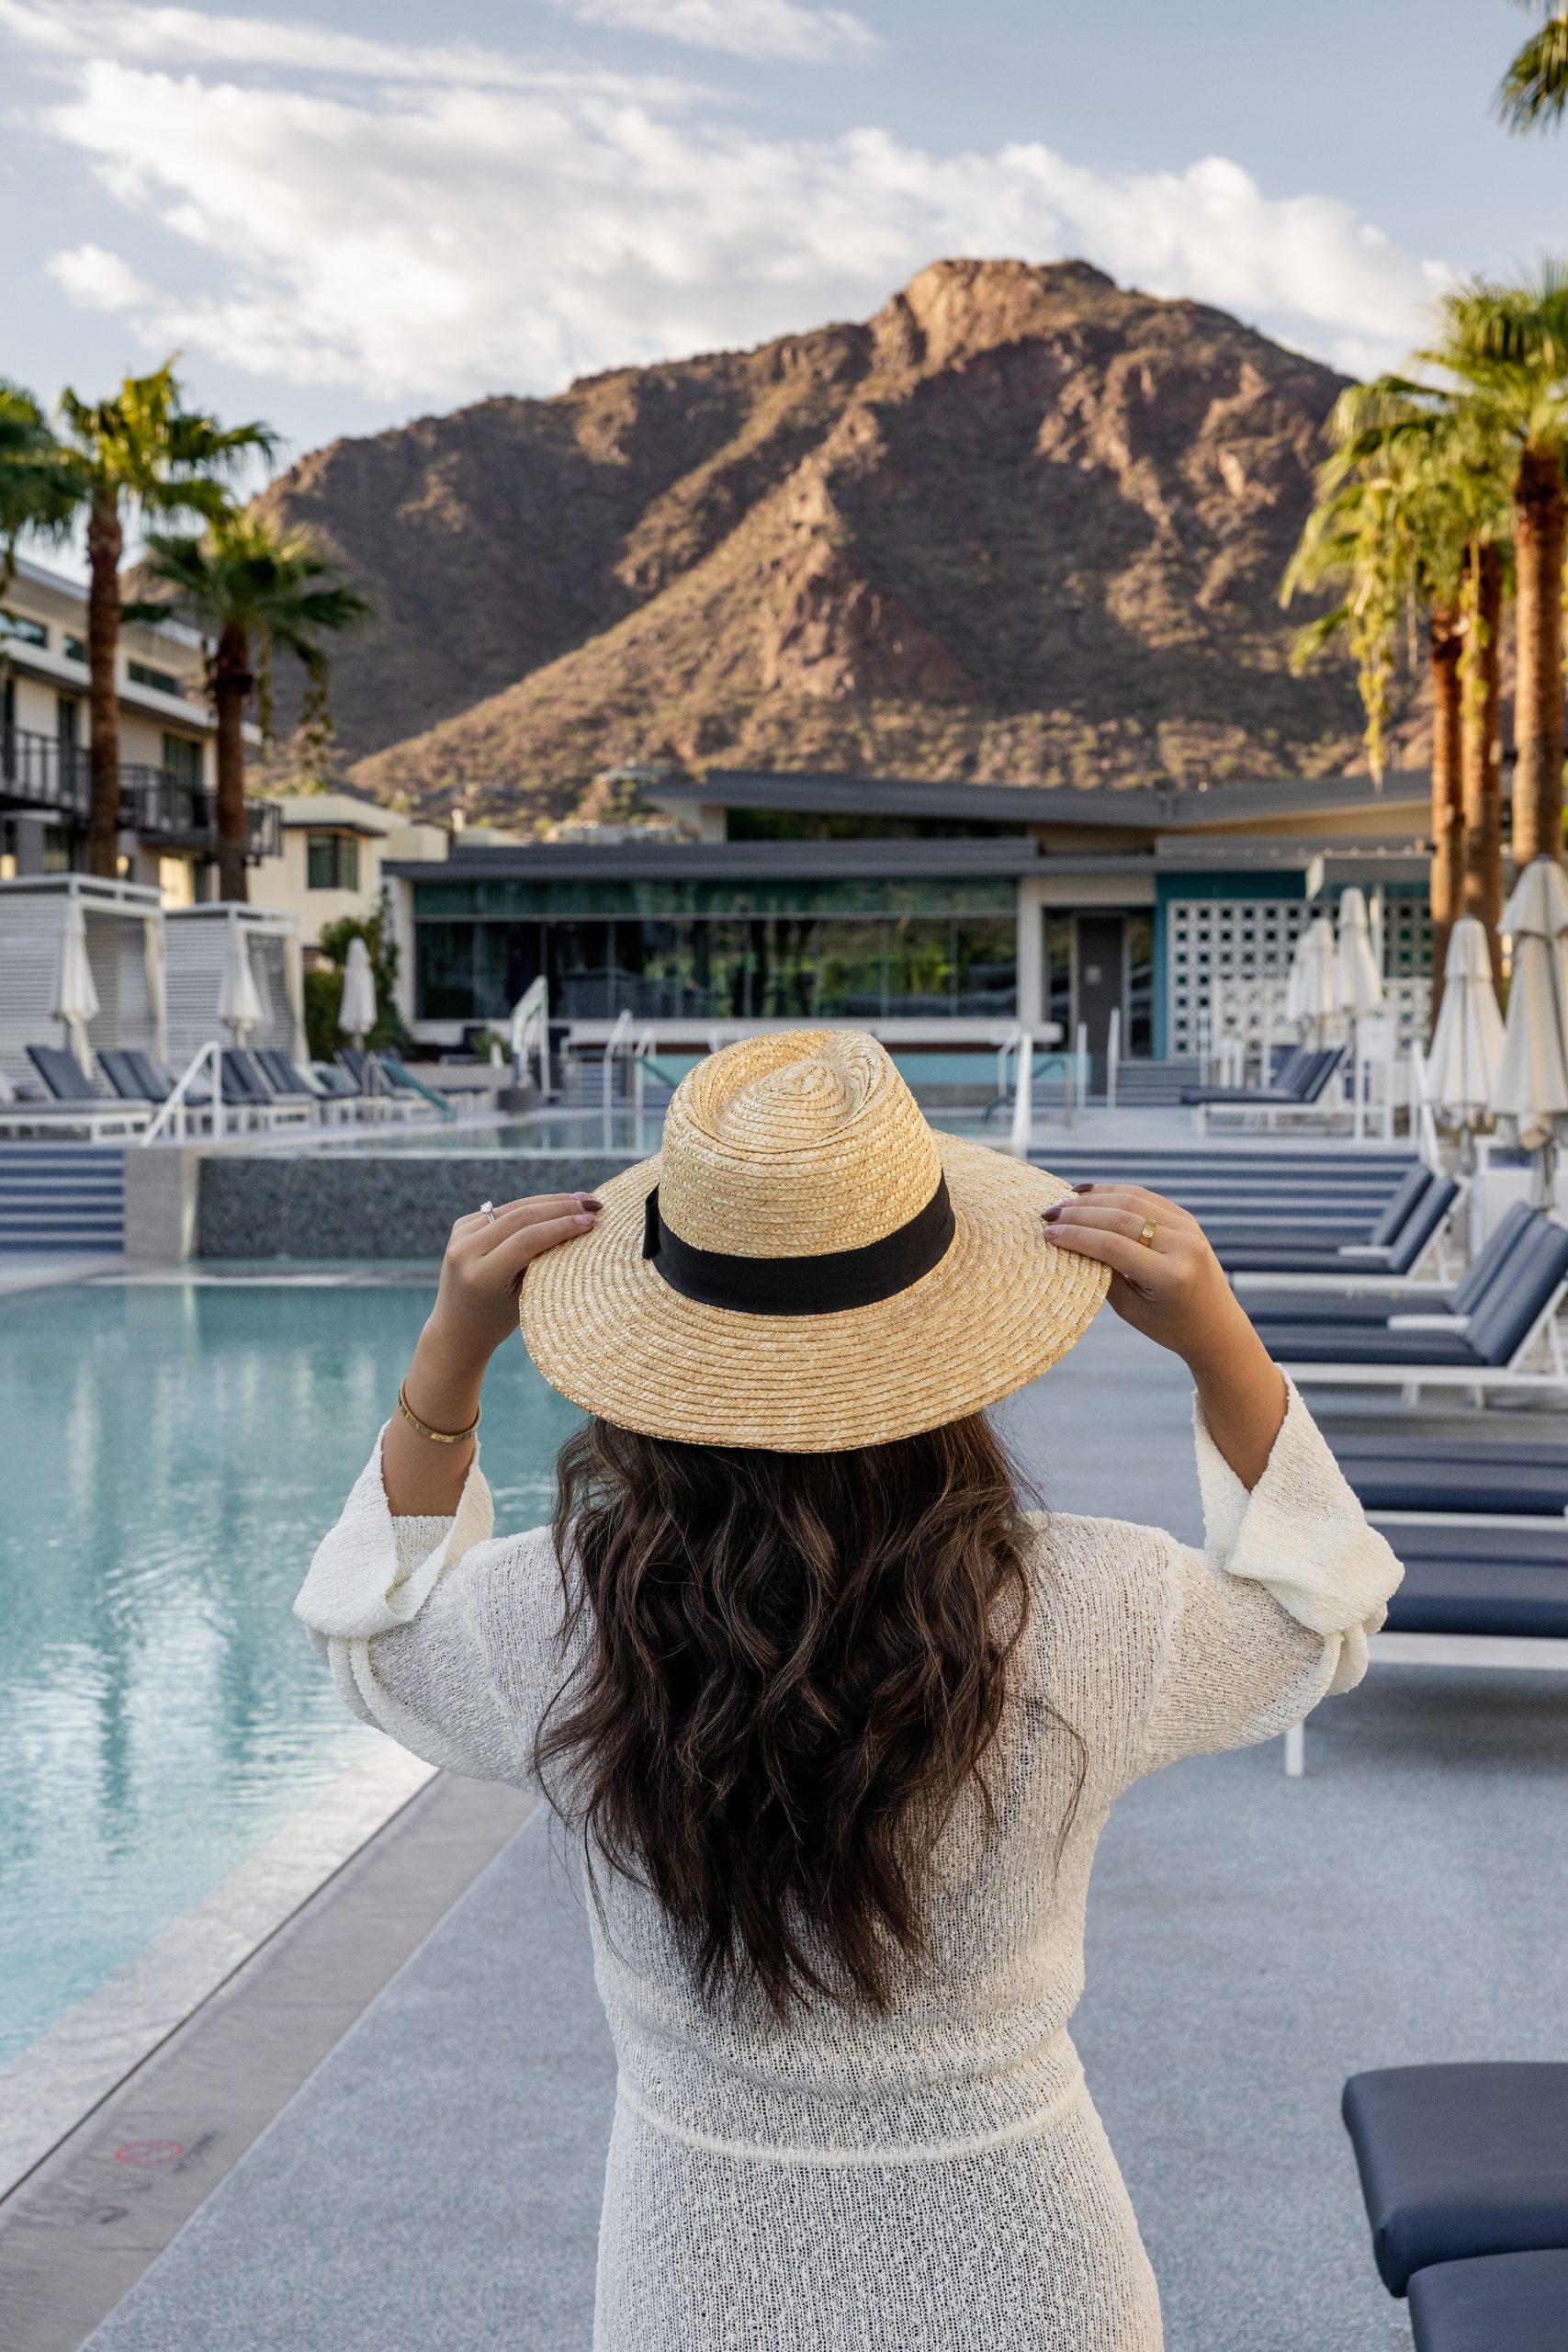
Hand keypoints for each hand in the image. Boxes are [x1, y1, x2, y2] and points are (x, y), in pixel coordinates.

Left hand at [425, 1191, 600, 1373]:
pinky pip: (502, 1210)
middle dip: (561, 1207)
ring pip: (513, 1207)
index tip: (593, 1221)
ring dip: (550, 1201)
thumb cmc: (498, 1320)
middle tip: (594, 1204)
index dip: (563, 1226)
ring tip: (581, 1200)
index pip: (527, 1239)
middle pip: (520, 1217)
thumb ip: (542, 1262)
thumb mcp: (525, 1297)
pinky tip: (556, 1205)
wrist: (457, 1328)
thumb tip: (577, 1225)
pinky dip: (531, 1207)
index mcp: (481, 1276)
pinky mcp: (461, 1226)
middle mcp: (464, 1251)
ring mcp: (459, 1236)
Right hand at [1041, 1184, 1247, 1369]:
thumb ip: (1104, 1275)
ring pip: (1133, 1200)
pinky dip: (1115, 1193)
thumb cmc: (1170, 1326)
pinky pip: (1146, 1198)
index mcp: (1170, 1276)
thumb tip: (1071, 1243)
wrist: (1217, 1327)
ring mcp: (1189, 1229)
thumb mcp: (1132, 1310)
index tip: (1048, 1234)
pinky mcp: (1188, 1219)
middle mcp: (1184, 1246)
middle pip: (1122, 1218)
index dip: (1077, 1237)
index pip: (1114, 1246)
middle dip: (1080, 1213)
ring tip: (1064, 1203)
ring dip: (1094, 1198)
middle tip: (1048, 1214)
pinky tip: (1090, 1193)